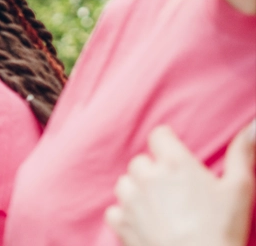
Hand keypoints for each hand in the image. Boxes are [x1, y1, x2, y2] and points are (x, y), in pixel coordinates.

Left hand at [105, 123, 255, 245]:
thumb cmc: (223, 229)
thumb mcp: (240, 188)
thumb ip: (242, 154)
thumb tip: (252, 127)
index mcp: (175, 164)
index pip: (159, 135)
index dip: (167, 143)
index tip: (176, 155)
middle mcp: (147, 177)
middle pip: (141, 161)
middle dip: (154, 171)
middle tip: (175, 190)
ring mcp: (130, 200)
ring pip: (125, 183)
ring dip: (138, 190)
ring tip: (160, 207)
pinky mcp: (120, 223)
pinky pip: (115, 209)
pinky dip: (126, 214)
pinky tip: (145, 223)